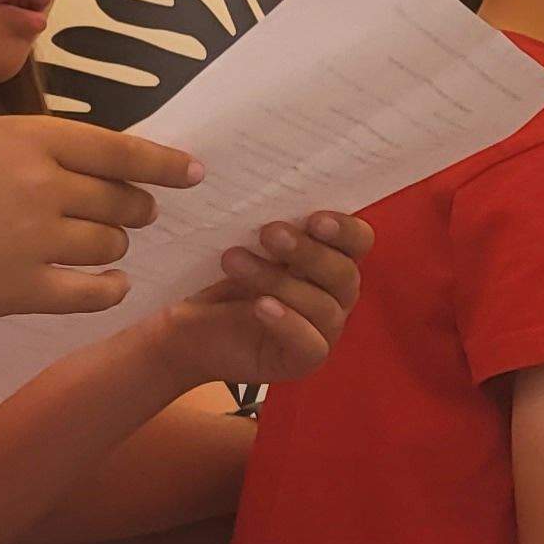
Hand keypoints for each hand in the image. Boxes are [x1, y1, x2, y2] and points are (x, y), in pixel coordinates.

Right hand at [0, 115, 203, 320]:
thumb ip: (33, 150)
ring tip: (93, 245)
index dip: (163, 163)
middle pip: (124, 200)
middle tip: (133, 214)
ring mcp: (33, 239)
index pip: (119, 150)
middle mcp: (40, 185)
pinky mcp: (22, 290)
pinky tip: (107, 284)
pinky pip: (94, 292)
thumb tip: (100, 164)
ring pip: (112, 244)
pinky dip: (110, 289)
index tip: (193, 172)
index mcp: (26, 138)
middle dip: (136, 209)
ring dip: (113, 245)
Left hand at [139, 213, 371, 385]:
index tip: (315, 218)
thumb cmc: (219, 280)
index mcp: (328, 259)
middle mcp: (334, 294)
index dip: (346, 229)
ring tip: (234, 261)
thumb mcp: (244, 244)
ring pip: (322, 306)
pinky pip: (310, 343)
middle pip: (344, 273)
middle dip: (308, 252)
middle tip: (268, 233)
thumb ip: (267, 224)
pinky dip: (288, 322)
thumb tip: (268, 184)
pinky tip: (261, 306)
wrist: (185, 328)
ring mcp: (323, 329)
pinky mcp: (304, 358)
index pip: (358, 241)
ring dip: (279, 281)